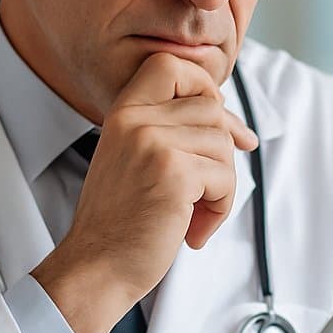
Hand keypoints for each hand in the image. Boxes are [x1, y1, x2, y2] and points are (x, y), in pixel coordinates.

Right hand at [32, 53, 257, 332]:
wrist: (96, 268)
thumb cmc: (122, 222)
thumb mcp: (137, 161)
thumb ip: (171, 133)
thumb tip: (236, 126)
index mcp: (123, 113)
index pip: (171, 64)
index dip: (202, 87)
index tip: (214, 125)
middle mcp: (135, 120)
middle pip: (211, 109)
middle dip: (221, 151)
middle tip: (204, 189)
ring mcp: (153, 144)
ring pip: (223, 144)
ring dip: (221, 187)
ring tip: (194, 215)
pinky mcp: (174, 173)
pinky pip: (225, 177)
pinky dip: (220, 208)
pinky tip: (193, 231)